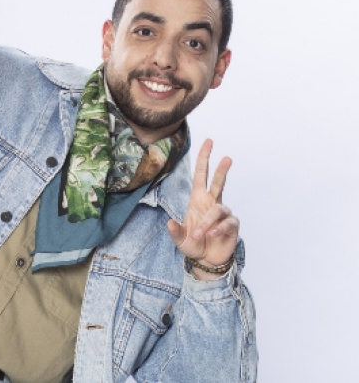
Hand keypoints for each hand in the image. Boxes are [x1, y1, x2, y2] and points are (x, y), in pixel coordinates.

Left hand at [167, 139, 238, 279]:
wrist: (206, 260)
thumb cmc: (192, 245)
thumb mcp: (179, 239)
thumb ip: (174, 232)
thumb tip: (169, 223)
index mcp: (198, 200)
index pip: (201, 175)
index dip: (204, 158)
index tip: (209, 141)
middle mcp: (212, 203)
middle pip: (218, 181)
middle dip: (221, 169)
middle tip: (226, 157)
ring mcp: (223, 214)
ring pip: (218, 210)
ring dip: (207, 223)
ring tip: (199, 235)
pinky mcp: (232, 225)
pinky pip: (226, 223)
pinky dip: (217, 229)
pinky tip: (211, 236)